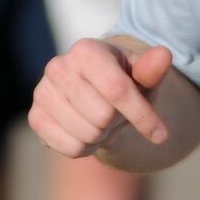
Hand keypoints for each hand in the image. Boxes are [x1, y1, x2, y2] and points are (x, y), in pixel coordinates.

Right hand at [30, 38, 172, 158]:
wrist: (94, 90)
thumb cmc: (125, 80)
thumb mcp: (142, 75)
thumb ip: (152, 70)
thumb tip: (164, 55)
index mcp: (86, 50)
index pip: (117, 90)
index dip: (142, 116)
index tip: (161, 135)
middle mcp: (58, 67)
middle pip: (103, 116)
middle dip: (118, 121)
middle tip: (115, 112)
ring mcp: (42, 92)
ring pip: (88, 135)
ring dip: (103, 135)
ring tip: (101, 119)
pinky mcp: (35, 117)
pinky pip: (71, 149)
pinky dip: (87, 148)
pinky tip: (86, 130)